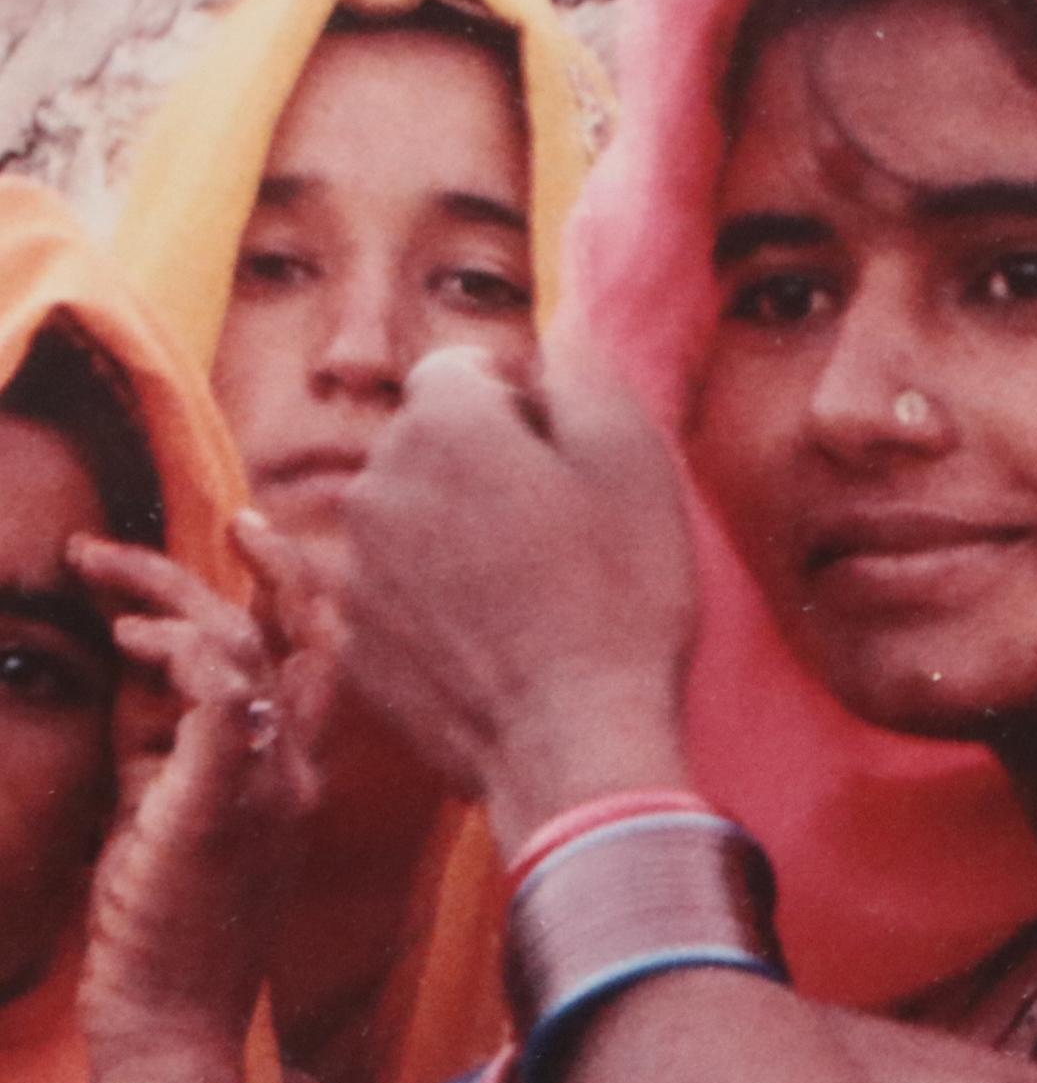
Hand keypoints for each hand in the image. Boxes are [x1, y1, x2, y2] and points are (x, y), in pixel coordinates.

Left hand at [71, 518, 335, 1082]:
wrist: (172, 1017)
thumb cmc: (165, 927)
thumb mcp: (165, 810)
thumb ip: (165, 741)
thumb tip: (135, 674)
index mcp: (289, 776)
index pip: (312, 659)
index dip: (285, 586)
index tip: (241, 531)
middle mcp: (294, 776)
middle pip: (293, 638)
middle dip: (247, 564)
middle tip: (170, 529)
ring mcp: (266, 791)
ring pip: (243, 652)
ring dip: (168, 599)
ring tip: (96, 581)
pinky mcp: (219, 805)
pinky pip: (220, 702)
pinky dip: (183, 656)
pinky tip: (134, 642)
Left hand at [337, 342, 698, 849]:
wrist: (572, 745)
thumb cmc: (618, 603)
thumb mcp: (635, 465)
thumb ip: (587, 373)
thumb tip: (558, 337)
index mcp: (442, 422)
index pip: (463, 368)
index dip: (521, 404)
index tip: (567, 459)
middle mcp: (376, 479)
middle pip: (427, 445)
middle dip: (481, 471)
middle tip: (557, 537)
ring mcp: (355, 568)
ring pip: (407, 522)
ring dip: (454, 540)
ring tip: (527, 601)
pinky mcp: (354, 644)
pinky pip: (394, 600)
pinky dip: (433, 612)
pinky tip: (494, 648)